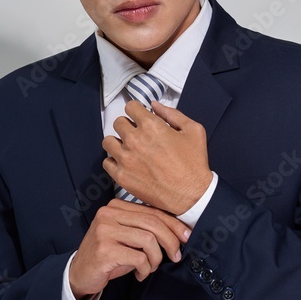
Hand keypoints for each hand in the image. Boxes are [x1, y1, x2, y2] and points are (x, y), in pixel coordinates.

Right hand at [68, 198, 190, 299]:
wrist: (79, 273)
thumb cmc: (107, 255)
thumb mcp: (127, 237)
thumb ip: (145, 229)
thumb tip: (178, 231)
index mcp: (116, 206)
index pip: (152, 211)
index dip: (173, 224)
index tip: (186, 236)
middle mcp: (109, 214)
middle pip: (152, 223)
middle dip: (170, 241)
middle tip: (175, 256)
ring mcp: (105, 231)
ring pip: (148, 240)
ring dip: (156, 258)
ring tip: (151, 267)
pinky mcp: (104, 249)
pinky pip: (138, 257)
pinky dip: (145, 268)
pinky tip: (140, 273)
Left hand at [103, 100, 211, 214]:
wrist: (192, 194)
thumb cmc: (193, 163)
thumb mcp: (193, 130)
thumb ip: (172, 113)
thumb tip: (154, 105)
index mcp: (151, 126)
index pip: (130, 107)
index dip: (136, 110)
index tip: (139, 117)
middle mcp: (134, 140)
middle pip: (118, 122)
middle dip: (128, 125)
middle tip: (137, 134)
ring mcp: (126, 159)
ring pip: (108, 141)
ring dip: (117, 142)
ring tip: (128, 148)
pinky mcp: (122, 176)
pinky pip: (106, 162)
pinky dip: (114, 161)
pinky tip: (126, 163)